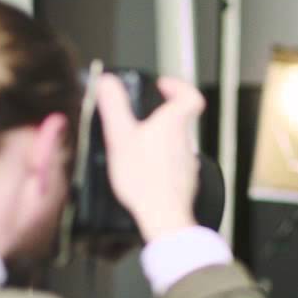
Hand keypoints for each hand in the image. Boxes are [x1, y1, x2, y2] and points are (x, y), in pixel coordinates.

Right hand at [96, 74, 204, 241]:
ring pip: (177, 144)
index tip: (163, 86)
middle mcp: (185, 142)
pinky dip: (161, 164)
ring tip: (139, 147)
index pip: (190, 96)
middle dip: (163, 116)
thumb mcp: (120, 136)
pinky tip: (145, 173)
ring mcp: (187, 163)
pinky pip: (174, 167)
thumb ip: (114, 106)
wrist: (163, 216)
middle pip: (181, 120)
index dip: (178, 87)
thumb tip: (106, 81)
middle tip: (144, 117)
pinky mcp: (185, 183)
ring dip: (161, 141)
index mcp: (174, 124)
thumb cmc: (144, 178)